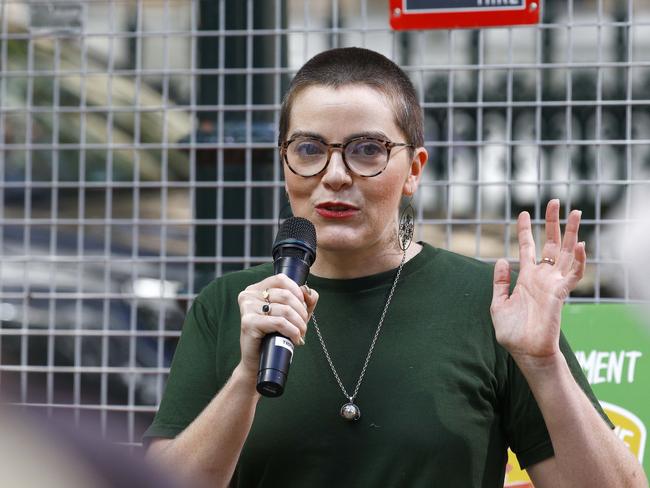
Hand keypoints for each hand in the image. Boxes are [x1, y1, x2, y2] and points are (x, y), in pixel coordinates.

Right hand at [237, 274, 317, 378]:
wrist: (258, 361)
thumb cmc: (274, 336)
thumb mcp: (293, 314)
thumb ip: (304, 300)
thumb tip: (309, 292)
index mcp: (256, 289)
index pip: (281, 279)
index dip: (297, 291)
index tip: (304, 307)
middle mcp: (249, 295)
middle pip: (285, 295)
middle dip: (301, 312)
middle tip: (303, 326)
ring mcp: (247, 308)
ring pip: (285, 309)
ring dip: (299, 324)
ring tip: (300, 334)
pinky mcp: (248, 322)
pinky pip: (279, 322)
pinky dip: (292, 331)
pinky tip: (295, 339)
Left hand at [490, 199, 585, 365]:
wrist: (525, 352)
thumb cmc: (513, 333)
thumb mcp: (498, 304)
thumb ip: (500, 282)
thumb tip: (500, 260)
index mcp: (526, 278)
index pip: (527, 248)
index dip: (526, 230)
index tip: (523, 213)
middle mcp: (542, 278)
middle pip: (550, 244)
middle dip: (552, 223)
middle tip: (555, 201)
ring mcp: (552, 284)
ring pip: (565, 253)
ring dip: (571, 233)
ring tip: (576, 212)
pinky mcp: (559, 294)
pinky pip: (572, 274)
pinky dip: (577, 260)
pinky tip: (578, 244)